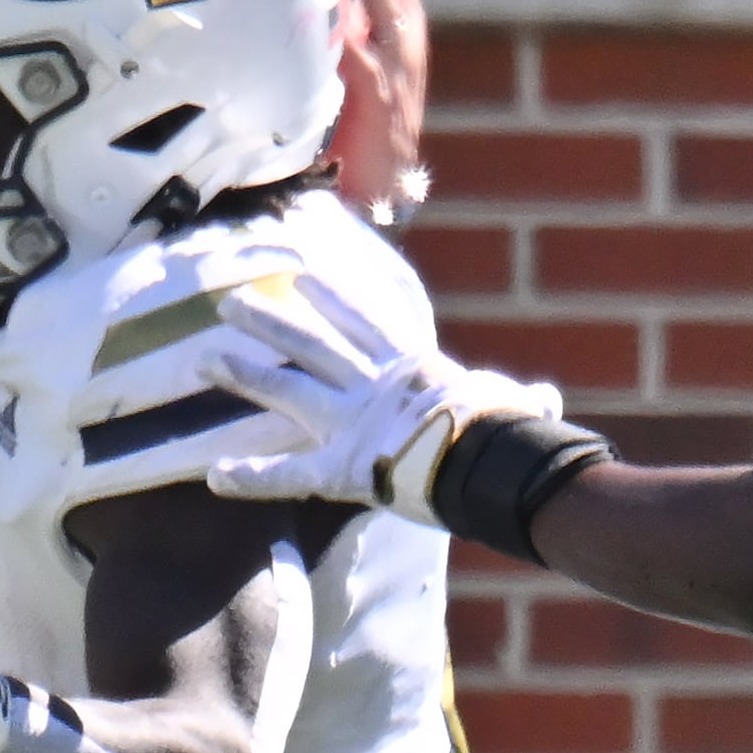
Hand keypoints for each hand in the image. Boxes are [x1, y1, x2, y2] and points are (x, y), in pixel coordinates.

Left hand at [138, 277, 559, 519]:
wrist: (495, 463)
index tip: (304, 275)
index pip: (368, 323)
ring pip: (289, 390)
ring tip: (204, 357)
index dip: (335, 298)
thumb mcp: (516, 408)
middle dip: (271, 320)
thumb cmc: (512, 436)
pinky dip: (252, 477)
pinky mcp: (345, 468)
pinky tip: (212, 477)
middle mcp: (374, 387)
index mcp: (413, 369)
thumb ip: (522, 402)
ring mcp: (354, 424)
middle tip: (230, 299)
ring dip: (245, 373)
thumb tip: (548, 401)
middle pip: (313, 344)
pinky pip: (290, 475)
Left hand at [335, 0, 428, 218]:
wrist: (376, 193)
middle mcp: (407, 53)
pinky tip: (342, 22)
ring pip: (393, 19)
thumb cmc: (358, 127)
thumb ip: (346, 29)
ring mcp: (400, 80)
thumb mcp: (352, 66)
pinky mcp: (384, 110)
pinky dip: (356, 45)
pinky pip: (369, 71)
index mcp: (400, 38)